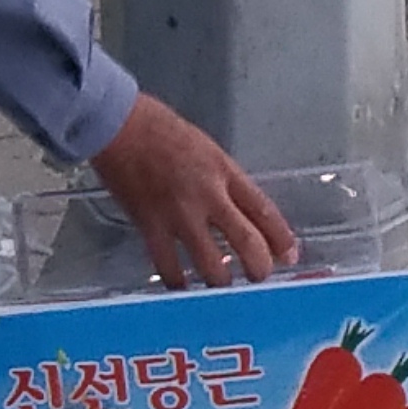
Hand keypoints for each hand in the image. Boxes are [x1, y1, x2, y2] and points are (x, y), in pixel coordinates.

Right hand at [88, 95, 295, 289]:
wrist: (118, 124)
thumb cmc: (159, 129)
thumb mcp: (205, 149)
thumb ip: (222, 181)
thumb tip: (236, 213)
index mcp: (224, 171)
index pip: (264, 210)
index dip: (281, 238)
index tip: (289, 255)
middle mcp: (208, 195)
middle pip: (248, 243)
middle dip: (259, 269)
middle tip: (258, 277)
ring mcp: (180, 214)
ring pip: (213, 266)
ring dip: (220, 281)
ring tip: (218, 283)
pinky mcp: (151, 225)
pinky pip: (170, 267)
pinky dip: (178, 282)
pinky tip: (181, 284)